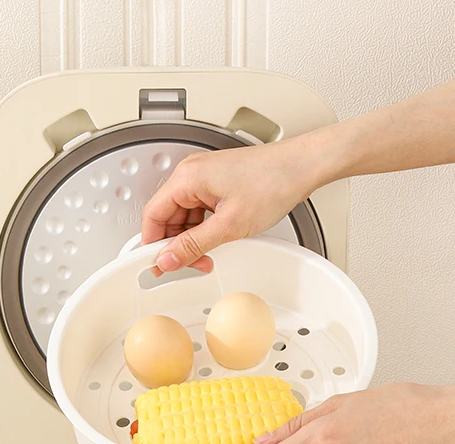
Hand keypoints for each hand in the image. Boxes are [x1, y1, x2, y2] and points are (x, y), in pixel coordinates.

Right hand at [140, 133, 323, 272]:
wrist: (302, 167)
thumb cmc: (273, 182)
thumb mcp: (229, 224)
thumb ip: (193, 245)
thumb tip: (169, 258)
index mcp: (187, 177)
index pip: (153, 215)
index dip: (152, 244)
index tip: (157, 265)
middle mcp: (192, 173)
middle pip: (167, 217)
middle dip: (176, 245)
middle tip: (189, 265)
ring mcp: (205, 177)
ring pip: (184, 217)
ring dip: (192, 239)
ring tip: (207, 255)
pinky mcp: (217, 183)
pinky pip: (199, 211)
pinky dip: (204, 229)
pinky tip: (216, 240)